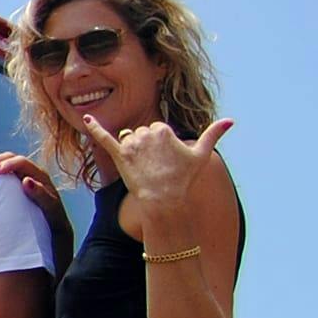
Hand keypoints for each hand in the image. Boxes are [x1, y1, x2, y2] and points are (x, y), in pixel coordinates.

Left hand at [81, 114, 228, 240]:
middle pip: (142, 133)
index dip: (161, 145)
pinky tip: (85, 118)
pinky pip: (103, 137)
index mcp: (163, 130)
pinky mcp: (118, 155)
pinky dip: (94, 127)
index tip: (166, 160)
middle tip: (156, 166)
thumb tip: (231, 120)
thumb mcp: (201, 155)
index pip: (157, 130)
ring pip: (128, 138)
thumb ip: (213, 135)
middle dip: (147, 147)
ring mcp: (130, 144)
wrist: (164, 198)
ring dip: (133, 149)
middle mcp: (145, 133)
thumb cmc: (183, 178)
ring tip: (143, 167)